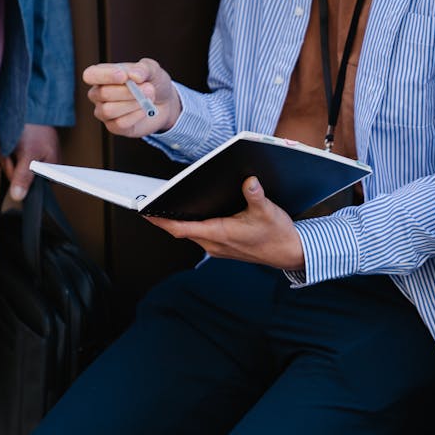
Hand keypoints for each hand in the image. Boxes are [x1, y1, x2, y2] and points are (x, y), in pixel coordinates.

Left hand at [0, 124, 59, 200]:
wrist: (29, 109)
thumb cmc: (36, 130)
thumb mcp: (28, 156)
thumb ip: (24, 177)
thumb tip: (19, 197)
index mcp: (52, 172)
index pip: (32, 187)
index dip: (19, 179)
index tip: (16, 166)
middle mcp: (44, 168)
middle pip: (21, 179)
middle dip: (11, 166)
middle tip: (13, 153)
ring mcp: (34, 162)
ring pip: (14, 170)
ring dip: (8, 159)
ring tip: (12, 147)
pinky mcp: (25, 155)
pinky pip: (12, 162)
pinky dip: (8, 155)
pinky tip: (10, 147)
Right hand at [84, 58, 180, 136]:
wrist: (165, 103)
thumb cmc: (153, 83)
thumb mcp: (152, 70)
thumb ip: (143, 68)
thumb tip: (134, 76)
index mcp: (101, 75)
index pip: (90, 75)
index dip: (105, 76)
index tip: (124, 76)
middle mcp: (98, 94)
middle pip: (103, 93)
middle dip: (128, 91)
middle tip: (150, 88)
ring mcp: (104, 112)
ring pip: (109, 110)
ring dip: (132, 104)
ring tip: (149, 98)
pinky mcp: (115, 127)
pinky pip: (120, 124)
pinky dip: (136, 116)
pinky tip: (146, 110)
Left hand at [146, 177, 305, 270]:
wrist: (289, 253)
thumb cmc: (277, 234)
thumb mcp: (267, 211)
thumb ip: (255, 195)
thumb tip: (248, 180)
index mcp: (220, 234)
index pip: (181, 228)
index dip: (161, 220)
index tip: (144, 211)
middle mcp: (214, 244)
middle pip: (180, 230)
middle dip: (165, 216)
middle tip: (149, 201)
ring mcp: (217, 247)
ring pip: (190, 233)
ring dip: (178, 221)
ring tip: (166, 203)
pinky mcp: (223, 247)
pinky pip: (200, 235)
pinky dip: (192, 224)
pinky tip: (194, 211)